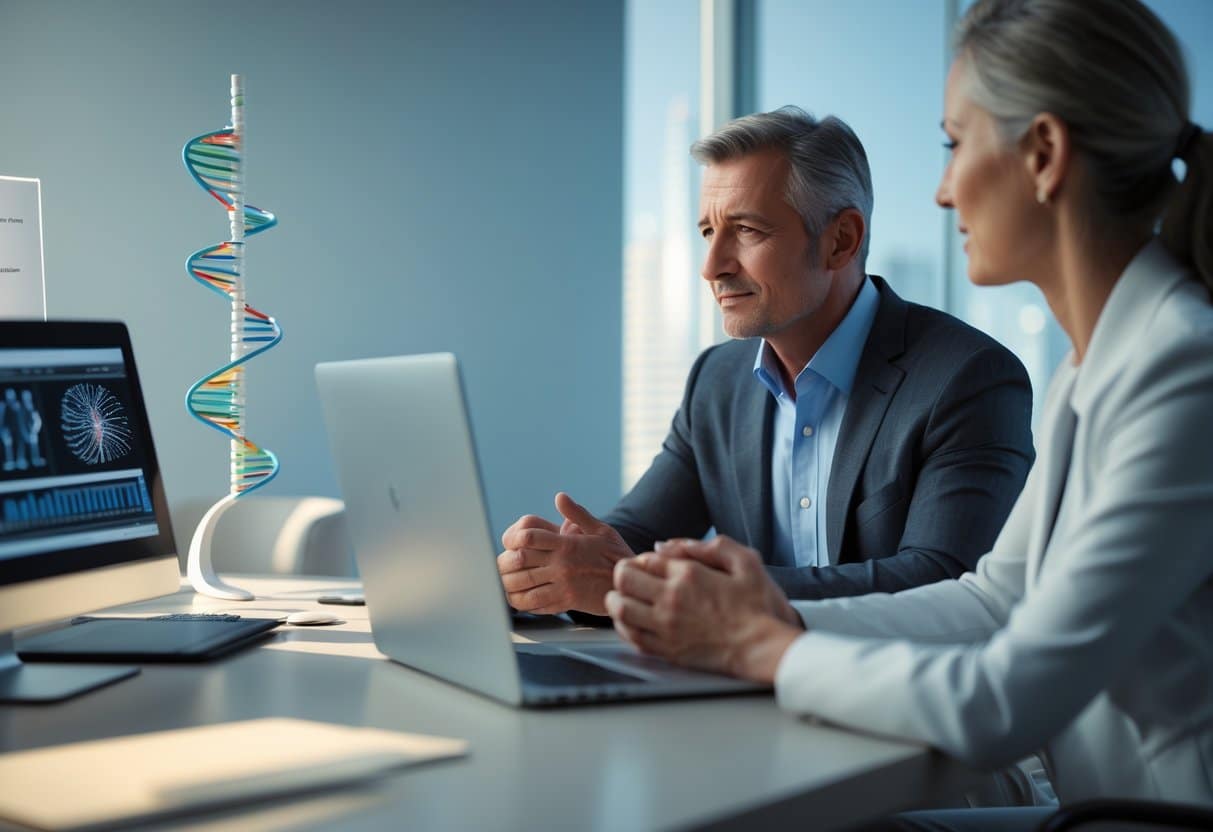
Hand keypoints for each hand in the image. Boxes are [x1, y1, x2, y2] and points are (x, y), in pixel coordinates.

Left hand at [496, 492, 633, 614]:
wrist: (631, 583)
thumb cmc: (615, 554)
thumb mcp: (601, 529)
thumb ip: (577, 514)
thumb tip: (560, 497)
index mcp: (567, 544)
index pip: (529, 537)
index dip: (512, 539)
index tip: (509, 544)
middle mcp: (562, 565)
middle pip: (520, 562)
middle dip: (504, 564)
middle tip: (498, 566)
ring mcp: (563, 585)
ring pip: (524, 587)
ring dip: (508, 586)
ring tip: (503, 584)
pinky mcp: (566, 603)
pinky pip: (536, 605)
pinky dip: (522, 603)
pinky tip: (518, 600)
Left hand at [605, 535, 802, 681]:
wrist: (763, 648)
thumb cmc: (758, 607)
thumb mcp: (745, 561)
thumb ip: (709, 546)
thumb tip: (669, 545)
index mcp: (689, 575)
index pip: (646, 559)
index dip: (644, 559)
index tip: (651, 565)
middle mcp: (672, 599)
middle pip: (624, 579)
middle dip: (623, 573)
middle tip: (631, 577)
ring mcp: (666, 626)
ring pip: (620, 608)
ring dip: (617, 599)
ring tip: (624, 597)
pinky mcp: (667, 650)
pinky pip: (630, 636)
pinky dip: (623, 625)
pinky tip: (630, 621)